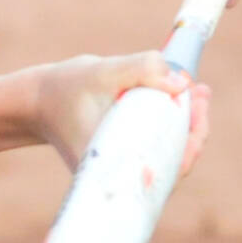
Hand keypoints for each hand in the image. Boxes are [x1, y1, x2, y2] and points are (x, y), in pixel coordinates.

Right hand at [31, 52, 211, 173]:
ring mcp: (124, 168)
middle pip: (172, 165)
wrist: (40, 101)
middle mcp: (120, 174)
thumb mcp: (100, 71)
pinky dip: (174, 125)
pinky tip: (184, 98)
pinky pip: (158, 148)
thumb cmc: (66, 88)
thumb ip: (140, 68)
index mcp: (113, 165)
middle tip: (201, 92)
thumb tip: (182, 83)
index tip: (197, 113)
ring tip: (198, 92)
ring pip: (167, 156)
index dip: (189, 148)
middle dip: (194, 130)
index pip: (163, 171)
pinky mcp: (126, 157)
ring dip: (187, 125)